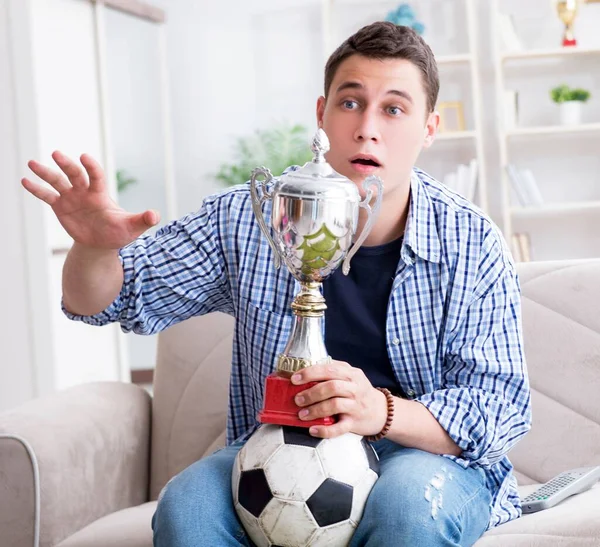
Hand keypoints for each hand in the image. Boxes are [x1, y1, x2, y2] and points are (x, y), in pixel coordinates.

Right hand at [21, 151, 158, 248]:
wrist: (102, 242)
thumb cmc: (119, 232)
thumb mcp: (132, 227)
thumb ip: (142, 219)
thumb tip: (155, 215)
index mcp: (101, 193)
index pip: (96, 176)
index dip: (91, 167)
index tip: (85, 156)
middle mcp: (84, 191)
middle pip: (74, 174)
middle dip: (67, 164)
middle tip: (56, 154)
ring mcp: (71, 197)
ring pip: (57, 181)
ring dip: (45, 173)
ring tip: (32, 164)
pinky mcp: (60, 206)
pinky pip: (47, 196)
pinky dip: (37, 189)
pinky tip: (25, 181)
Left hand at [291, 360, 387, 438]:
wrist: (382, 412)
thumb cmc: (359, 392)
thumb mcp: (351, 376)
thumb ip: (333, 372)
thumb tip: (304, 372)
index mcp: (351, 374)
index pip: (329, 369)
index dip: (310, 373)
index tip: (295, 379)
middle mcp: (354, 388)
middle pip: (331, 386)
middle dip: (311, 392)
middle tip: (297, 399)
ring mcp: (355, 406)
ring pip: (334, 405)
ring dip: (315, 410)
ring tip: (302, 414)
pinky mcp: (355, 423)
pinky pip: (339, 428)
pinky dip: (324, 430)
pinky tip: (313, 430)